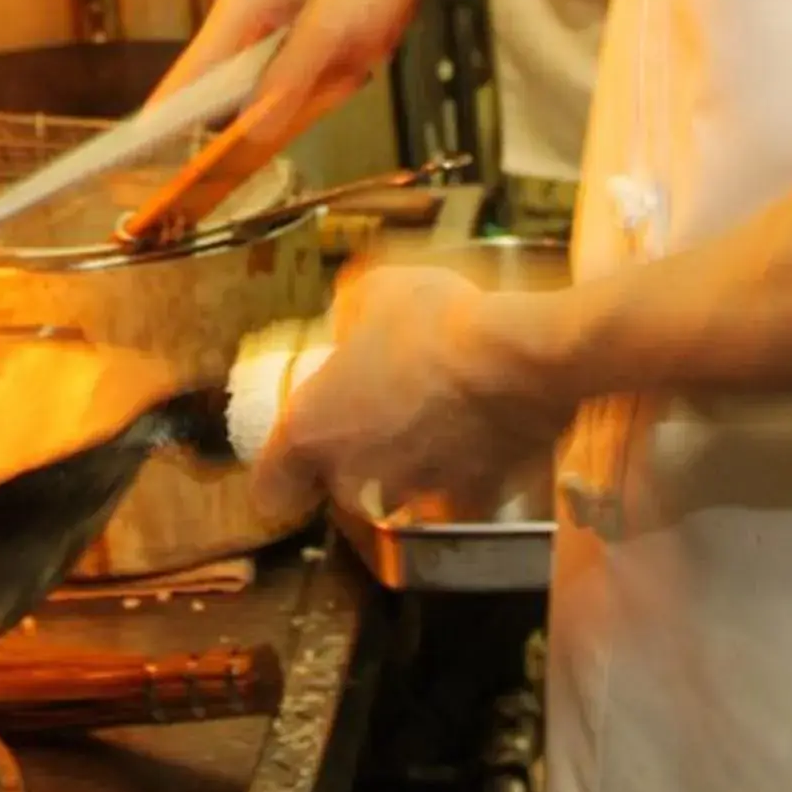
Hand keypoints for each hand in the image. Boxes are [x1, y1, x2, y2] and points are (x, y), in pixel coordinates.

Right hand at [152, 0, 441, 171]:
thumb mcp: (336, 26)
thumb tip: (257, 124)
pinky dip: (345, 47)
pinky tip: (371, 23)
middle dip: (305, 80)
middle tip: (349, 61)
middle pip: (253, 72)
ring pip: (291, 63)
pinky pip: (314, 47)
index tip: (147, 132)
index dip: (174, 101)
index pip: (197, 61)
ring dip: (334, 61)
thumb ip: (292, 78)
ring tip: (369, 30)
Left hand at [253, 262, 568, 519]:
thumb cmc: (434, 319)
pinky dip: (465, 473)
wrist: (520, 355)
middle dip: (356, 462)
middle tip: (381, 416)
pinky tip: (480, 435)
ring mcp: (415, 493)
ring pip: (398, 493)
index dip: (283, 479)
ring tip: (435, 420)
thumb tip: (347, 326)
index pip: (271, 490)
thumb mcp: (373, 292)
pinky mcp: (472, 499)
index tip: (299, 461)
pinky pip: (458, 493)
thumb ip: (346, 321)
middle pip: (341, 490)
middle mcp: (356, 476)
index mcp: (312, 429)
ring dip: (409, 466)